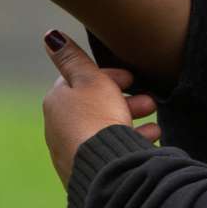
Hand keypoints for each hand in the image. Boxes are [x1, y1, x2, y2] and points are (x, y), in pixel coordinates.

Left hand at [42, 29, 159, 185]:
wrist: (105, 170)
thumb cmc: (98, 118)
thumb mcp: (90, 79)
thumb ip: (72, 57)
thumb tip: (50, 36)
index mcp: (57, 102)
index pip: (81, 79)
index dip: (108, 75)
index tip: (131, 78)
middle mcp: (58, 127)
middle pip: (94, 105)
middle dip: (124, 99)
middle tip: (149, 101)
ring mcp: (71, 152)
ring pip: (104, 128)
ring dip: (130, 120)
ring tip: (156, 122)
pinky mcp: (85, 171)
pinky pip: (109, 149)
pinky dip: (128, 141)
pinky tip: (149, 140)